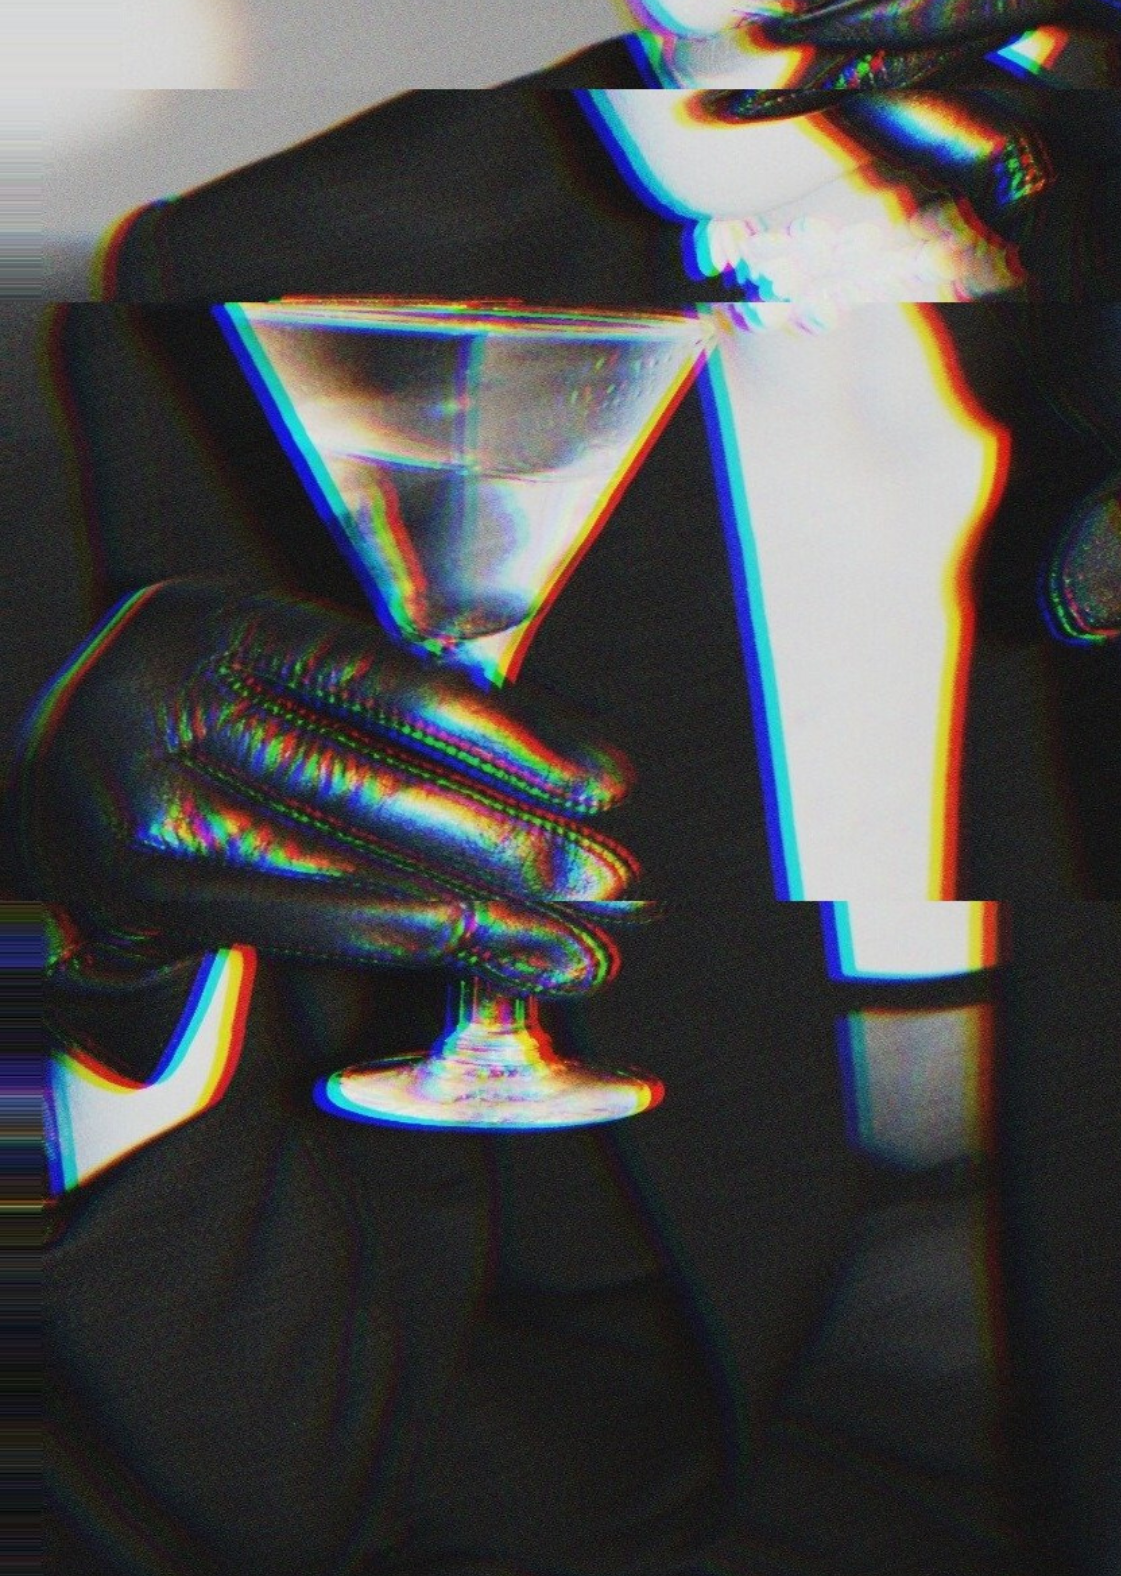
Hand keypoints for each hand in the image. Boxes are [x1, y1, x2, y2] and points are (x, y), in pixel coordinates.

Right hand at [14, 580, 642, 992]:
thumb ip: (393, 696)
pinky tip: (481, 952)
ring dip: (473, 912)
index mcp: (214, 624)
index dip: (506, 736)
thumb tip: (570, 760)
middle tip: (610, 879)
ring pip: (342, 863)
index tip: (604, 781)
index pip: (385, 685)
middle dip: (507, 839)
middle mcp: (167, 703)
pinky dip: (397, 936)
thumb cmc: (204, 725)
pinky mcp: (146, 892)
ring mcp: (144, 805)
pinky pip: (297, 918)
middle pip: (371, 781)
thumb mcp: (275, 671)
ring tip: (572, 944)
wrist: (54, 798)